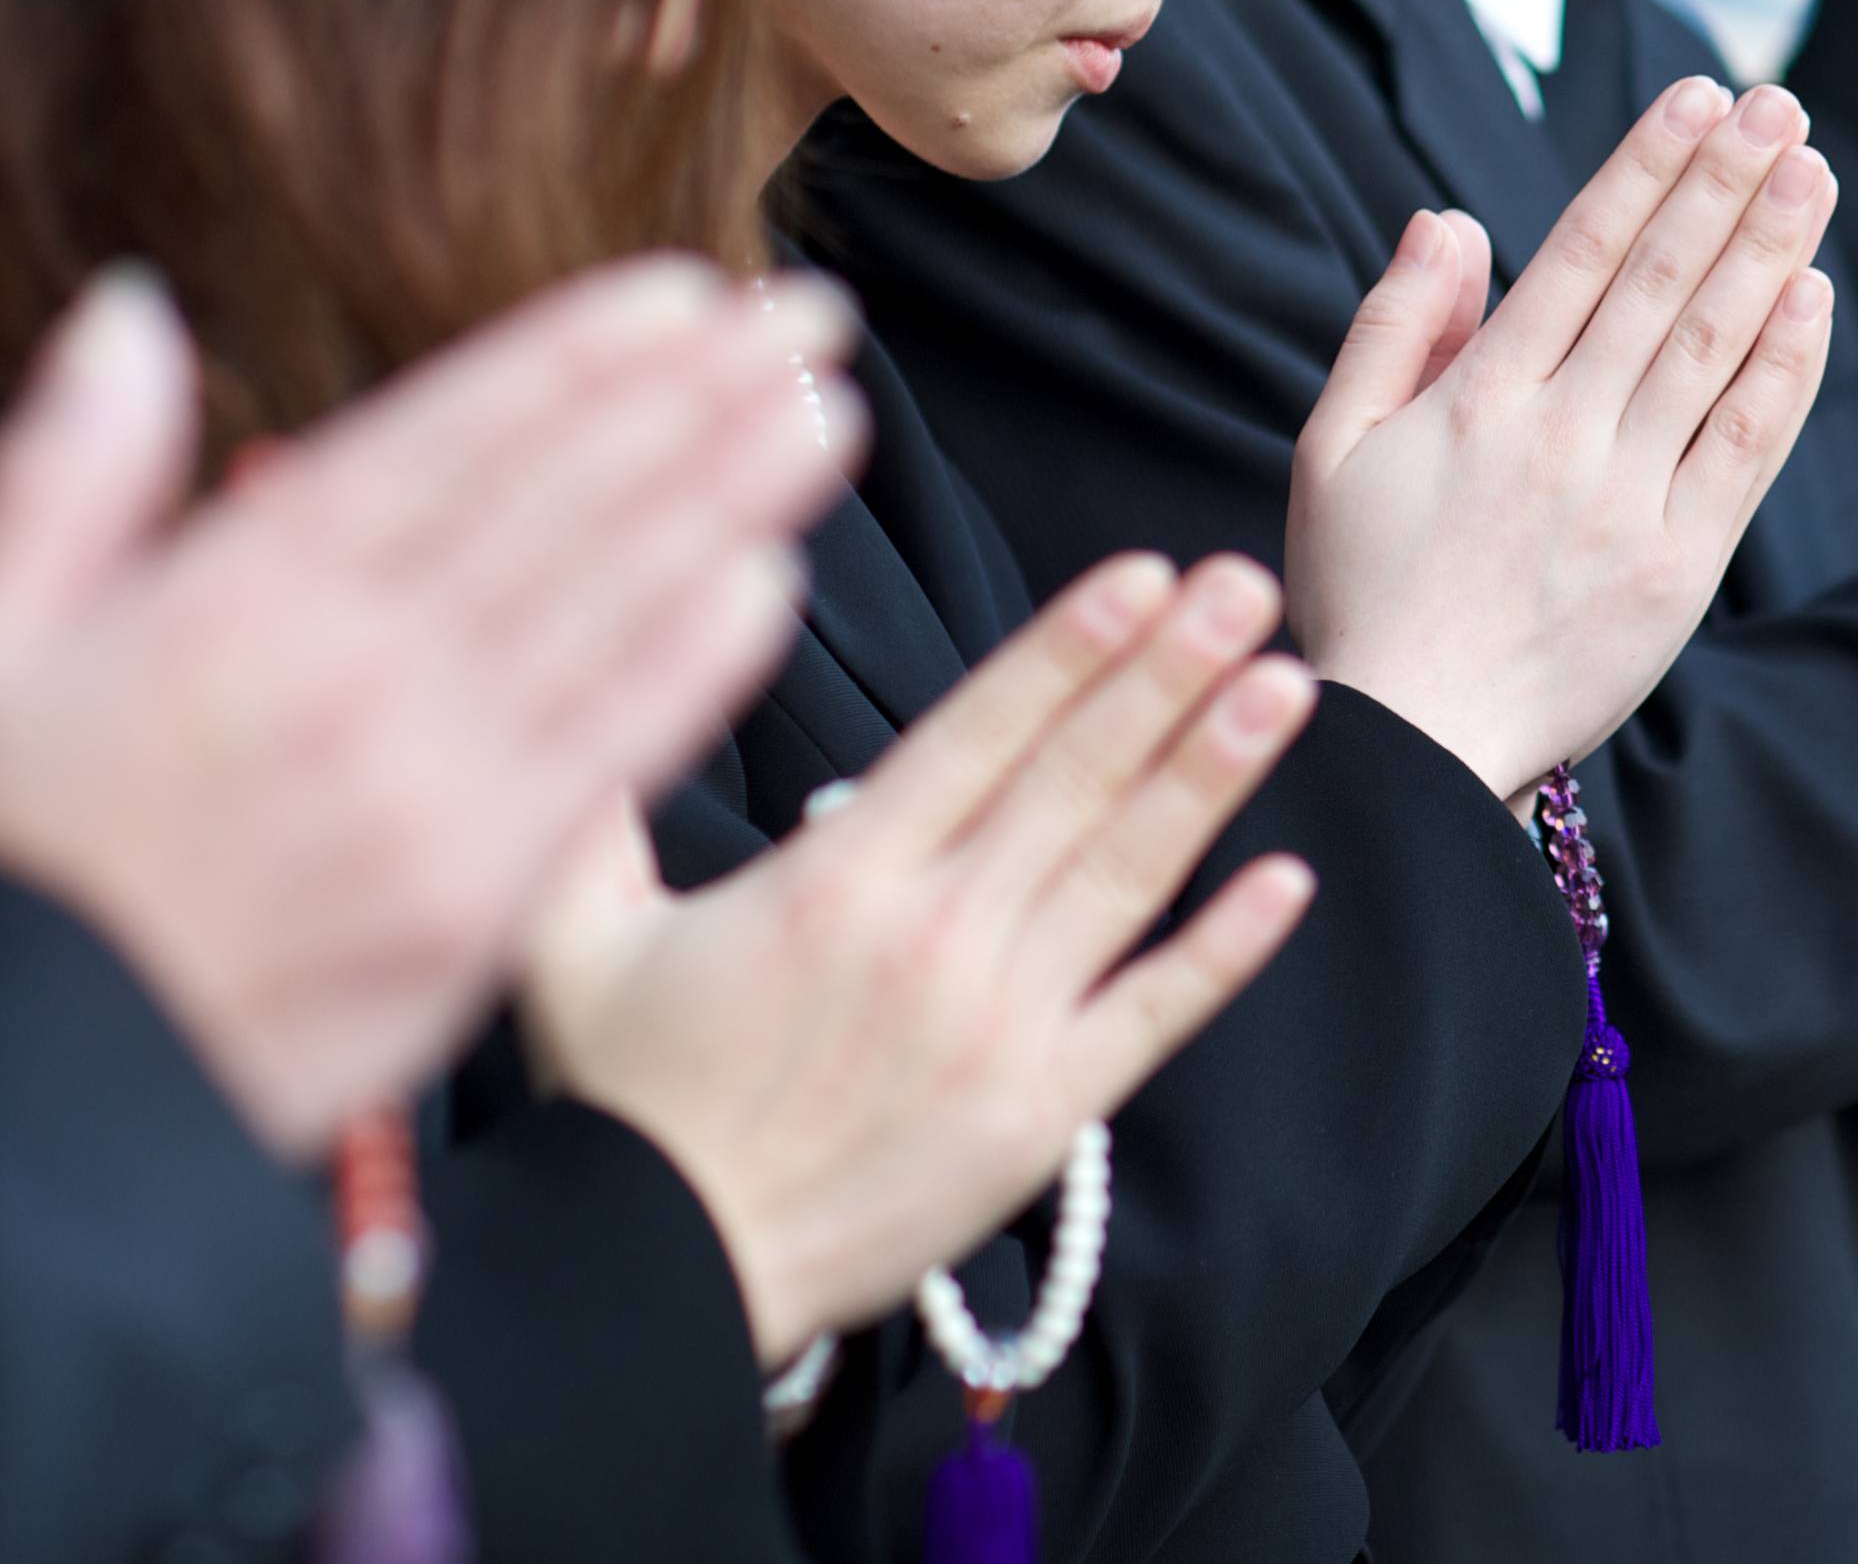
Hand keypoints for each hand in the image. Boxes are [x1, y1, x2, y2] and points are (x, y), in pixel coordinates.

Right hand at [0, 259, 846, 1155]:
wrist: (15, 1114)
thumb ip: (64, 473)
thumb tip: (134, 310)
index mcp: (238, 600)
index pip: (445, 442)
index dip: (574, 358)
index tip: (682, 294)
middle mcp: (354, 677)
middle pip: (560, 507)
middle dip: (696, 400)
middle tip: (813, 319)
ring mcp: (428, 789)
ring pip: (608, 610)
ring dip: (730, 505)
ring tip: (828, 416)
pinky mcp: (475, 897)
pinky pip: (610, 757)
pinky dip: (697, 666)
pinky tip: (773, 586)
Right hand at [518, 553, 1321, 1365]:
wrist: (670, 1280)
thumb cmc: (623, 1104)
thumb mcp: (568, 933)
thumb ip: (589, 804)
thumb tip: (593, 677)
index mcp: (838, 878)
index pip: (979, 732)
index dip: (1068, 647)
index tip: (1145, 576)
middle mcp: (934, 934)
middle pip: (1075, 778)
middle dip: (1166, 672)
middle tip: (1245, 586)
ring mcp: (1000, 1024)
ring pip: (1128, 874)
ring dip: (1212, 775)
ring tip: (1285, 686)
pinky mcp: (1041, 1113)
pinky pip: (1151, 1014)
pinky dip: (1224, 949)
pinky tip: (1288, 879)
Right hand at [1286, 77, 1838, 800]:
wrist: (1414, 747)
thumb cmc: (1361, 592)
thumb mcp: (1334, 449)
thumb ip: (1395, 327)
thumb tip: (1451, 219)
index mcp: (1479, 400)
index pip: (1579, 253)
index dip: (1644, 168)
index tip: (1694, 99)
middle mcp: (1561, 438)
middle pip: (1658, 284)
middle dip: (1722, 183)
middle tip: (1775, 106)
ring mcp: (1627, 503)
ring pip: (1709, 351)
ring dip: (1766, 252)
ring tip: (1811, 172)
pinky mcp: (1679, 568)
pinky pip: (1743, 452)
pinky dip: (1782, 372)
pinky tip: (1813, 299)